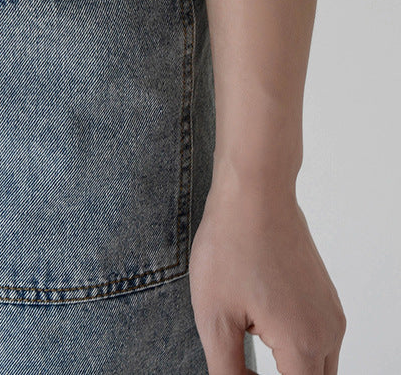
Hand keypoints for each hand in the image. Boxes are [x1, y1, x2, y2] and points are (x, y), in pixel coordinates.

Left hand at [189, 173, 345, 373]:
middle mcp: (328, 333)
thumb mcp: (215, 317)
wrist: (255, 190)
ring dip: (290, 370)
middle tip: (244, 367)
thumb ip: (227, 371)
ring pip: (320, 368)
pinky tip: (260, 329)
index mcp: (303, 344)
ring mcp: (331, 314)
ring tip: (249, 350)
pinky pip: (319, 342)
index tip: (241, 371)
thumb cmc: (231, 244)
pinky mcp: (326, 298)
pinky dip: (296, 351)